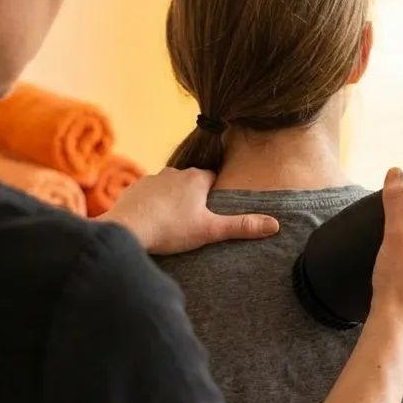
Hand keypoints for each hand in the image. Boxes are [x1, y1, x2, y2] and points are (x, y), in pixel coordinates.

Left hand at [99, 167, 279, 254]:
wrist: (127, 229)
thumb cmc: (171, 229)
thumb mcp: (210, 230)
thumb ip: (242, 226)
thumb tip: (275, 224)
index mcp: (196, 178)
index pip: (214, 179)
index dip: (216, 195)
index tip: (215, 211)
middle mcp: (175, 172)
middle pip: (192, 182)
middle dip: (195, 198)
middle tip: (196, 221)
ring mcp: (153, 179)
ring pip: (170, 187)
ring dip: (174, 200)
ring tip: (174, 224)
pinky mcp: (135, 189)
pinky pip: (150, 194)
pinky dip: (153, 205)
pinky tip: (153, 221)